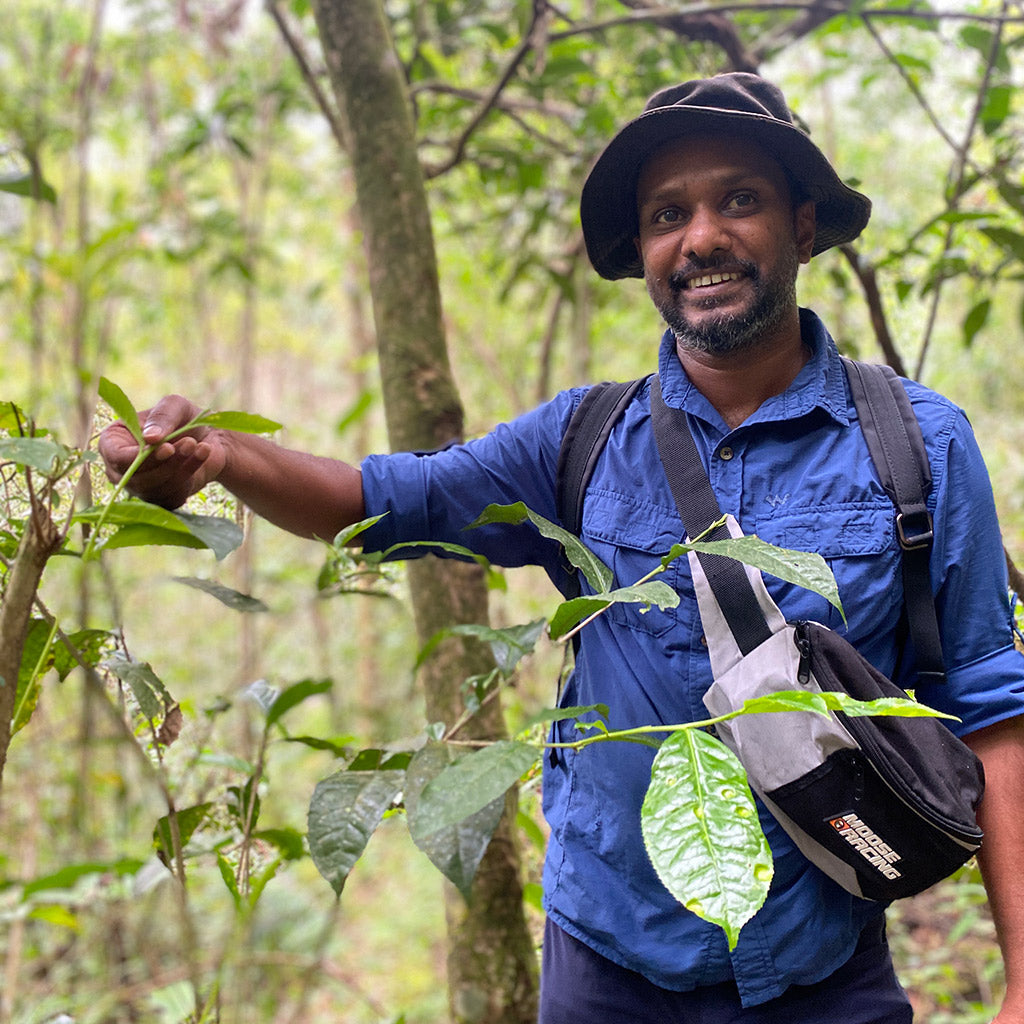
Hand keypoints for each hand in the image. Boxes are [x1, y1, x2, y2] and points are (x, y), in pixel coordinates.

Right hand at [98, 394, 227, 509]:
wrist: (210, 438)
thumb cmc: (184, 418)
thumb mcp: (174, 406)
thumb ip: (162, 417)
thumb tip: (150, 438)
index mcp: (113, 442)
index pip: (116, 458)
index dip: (139, 456)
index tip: (167, 447)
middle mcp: (120, 469)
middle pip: (135, 477)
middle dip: (166, 462)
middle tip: (189, 442)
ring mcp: (140, 487)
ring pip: (155, 489)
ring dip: (181, 467)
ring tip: (198, 445)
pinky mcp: (161, 500)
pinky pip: (172, 497)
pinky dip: (191, 476)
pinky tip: (202, 455)